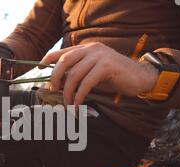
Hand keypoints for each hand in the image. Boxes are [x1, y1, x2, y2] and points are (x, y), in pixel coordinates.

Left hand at [40, 42, 158, 105]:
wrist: (140, 77)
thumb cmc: (115, 77)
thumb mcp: (93, 73)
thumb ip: (79, 74)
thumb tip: (59, 83)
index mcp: (87, 49)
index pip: (63, 51)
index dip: (49, 58)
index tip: (39, 66)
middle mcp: (92, 49)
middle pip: (64, 61)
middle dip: (55, 77)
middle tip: (53, 91)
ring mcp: (99, 56)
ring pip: (74, 74)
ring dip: (67, 92)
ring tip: (67, 104)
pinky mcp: (106, 66)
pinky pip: (86, 83)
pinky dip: (79, 95)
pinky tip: (77, 104)